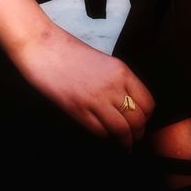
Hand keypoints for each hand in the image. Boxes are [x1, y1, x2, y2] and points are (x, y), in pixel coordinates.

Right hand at [11, 23, 154, 149]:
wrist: (42, 46)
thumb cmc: (69, 51)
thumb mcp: (102, 61)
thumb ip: (117, 80)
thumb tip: (127, 103)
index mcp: (121, 71)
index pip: (147, 102)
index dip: (146, 117)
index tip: (141, 121)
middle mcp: (113, 86)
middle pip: (137, 120)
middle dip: (137, 133)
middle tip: (133, 137)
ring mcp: (95, 99)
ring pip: (122, 130)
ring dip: (125, 141)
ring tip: (123, 144)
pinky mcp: (78, 109)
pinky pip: (100, 131)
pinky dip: (105, 137)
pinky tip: (105, 136)